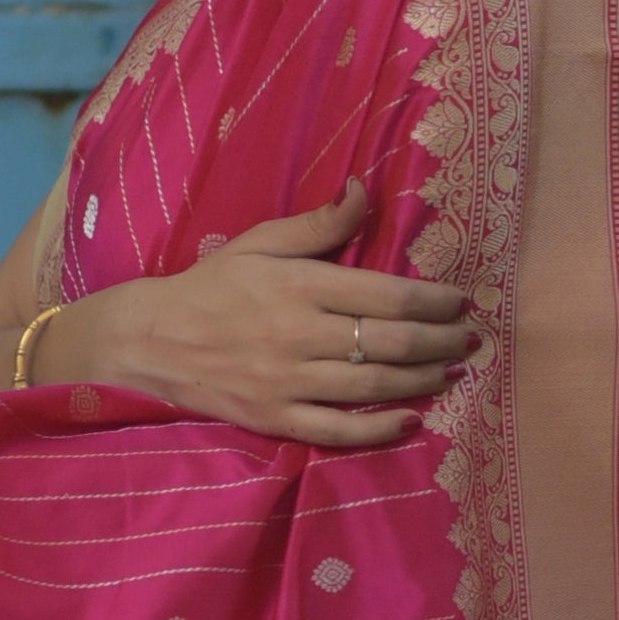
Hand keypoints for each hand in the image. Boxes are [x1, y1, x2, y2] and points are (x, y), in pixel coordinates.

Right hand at [42, 178, 480, 447]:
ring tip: (451, 370)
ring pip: (372, 386)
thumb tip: (365, 189)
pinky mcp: (274, 419)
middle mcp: (297, 335)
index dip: (432, 300)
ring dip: (422, 379)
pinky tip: (411, 420)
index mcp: (298, 286)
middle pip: (389, 342)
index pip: (385, 293)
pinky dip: (379, 429)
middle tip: (470, 338)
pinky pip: (337, 430)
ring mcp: (286, 383)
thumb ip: (319, 224)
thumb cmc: (210, 286)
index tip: (460, 301)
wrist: (148, 340)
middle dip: (440, 340)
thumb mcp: (260, 243)